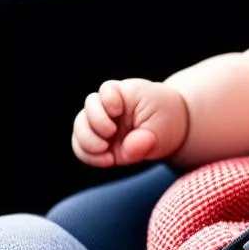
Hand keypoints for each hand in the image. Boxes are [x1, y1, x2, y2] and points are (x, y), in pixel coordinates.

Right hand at [71, 78, 188, 167]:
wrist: (169, 128)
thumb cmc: (167, 120)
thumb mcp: (164, 128)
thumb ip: (147, 140)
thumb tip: (128, 149)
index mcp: (127, 93)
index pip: (108, 89)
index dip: (108, 100)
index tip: (118, 111)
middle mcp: (109, 105)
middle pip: (89, 106)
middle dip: (96, 123)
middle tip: (112, 133)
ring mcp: (101, 122)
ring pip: (80, 126)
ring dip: (88, 142)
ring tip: (107, 151)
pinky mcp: (97, 140)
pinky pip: (80, 147)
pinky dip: (88, 155)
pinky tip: (108, 160)